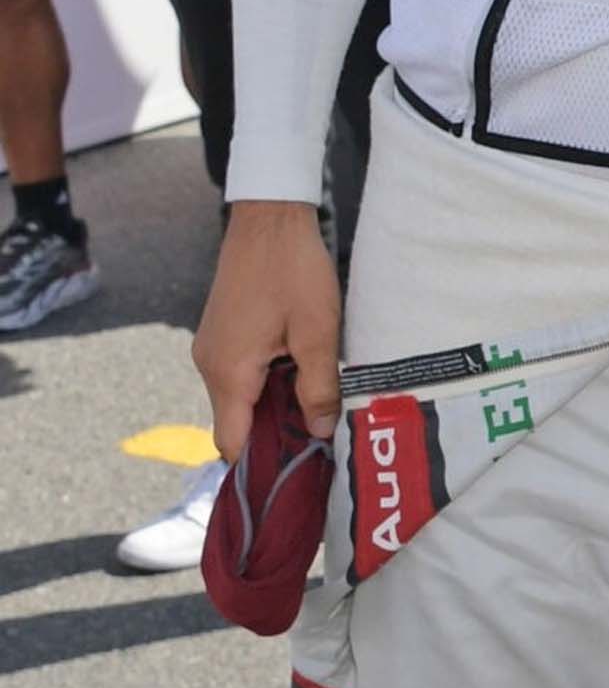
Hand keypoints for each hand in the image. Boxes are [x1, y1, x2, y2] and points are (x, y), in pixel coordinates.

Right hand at [194, 201, 342, 458]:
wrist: (269, 216)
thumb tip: (319, 434)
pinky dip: (265, 384)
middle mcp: (209, 366)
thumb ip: (318, 388)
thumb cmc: (294, 270)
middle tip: (319, 440)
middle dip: (273, 436)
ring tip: (315, 406)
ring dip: (272, 407)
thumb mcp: (318, 333)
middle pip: (235, 424)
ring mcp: (211, 348)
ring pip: (239, 400)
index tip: (300, 471)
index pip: (231, 444)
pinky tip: (299, 374)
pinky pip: (239, 376)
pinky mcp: (221, 334)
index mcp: (229, 373)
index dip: (262, 464)